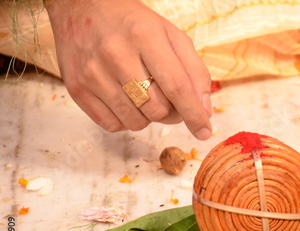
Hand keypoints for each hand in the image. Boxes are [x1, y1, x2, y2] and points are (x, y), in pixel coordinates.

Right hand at [45, 0, 212, 139]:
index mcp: (145, 36)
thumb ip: (193, 70)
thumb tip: (204, 110)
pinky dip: (126, 119)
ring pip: (136, 122)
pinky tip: (125, 99)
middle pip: (157, 110)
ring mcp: (93, 73)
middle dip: (171, 112)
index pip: (177, 87)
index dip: (194, 114)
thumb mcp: (170, 35)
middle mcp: (116, 54)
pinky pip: (113, 125)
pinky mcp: (76, 88)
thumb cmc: (133, 24)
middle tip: (168, 99)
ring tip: (144, 94)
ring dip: (148, 116)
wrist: (80, 7)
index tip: (204, 131)